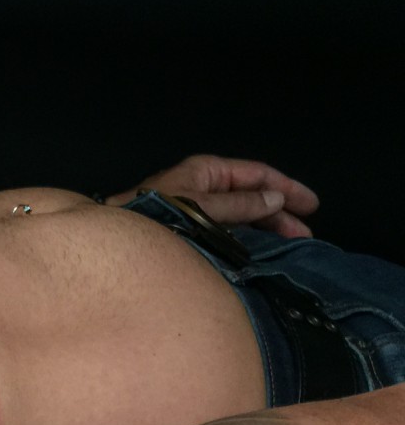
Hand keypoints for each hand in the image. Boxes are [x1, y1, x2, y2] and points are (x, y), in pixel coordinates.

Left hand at [104, 154, 319, 238]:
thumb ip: (239, 204)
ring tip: (288, 245)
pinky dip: (244, 238)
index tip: (310, 205)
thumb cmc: (154, 218)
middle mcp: (202, 186)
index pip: (257, 174)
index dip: (286, 188)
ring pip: (239, 215)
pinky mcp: (186, 230)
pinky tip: (256, 253)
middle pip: (251, 196)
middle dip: (280, 213)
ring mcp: (194, 209)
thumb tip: (273, 199)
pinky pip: (223, 230)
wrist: (114, 241)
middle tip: (304, 235)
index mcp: (207, 171)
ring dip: (265, 228)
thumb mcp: (203, 206)